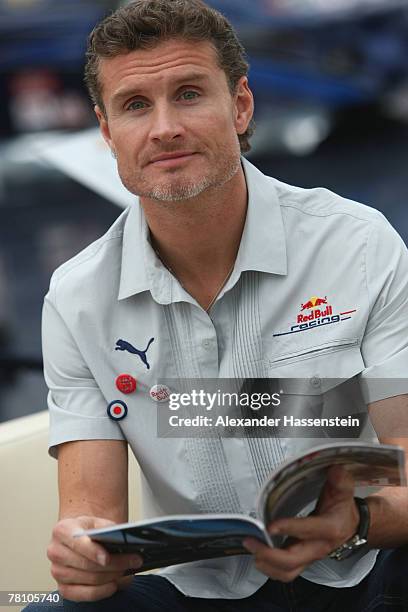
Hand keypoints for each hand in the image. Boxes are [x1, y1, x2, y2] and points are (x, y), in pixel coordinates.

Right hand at [47, 516, 142, 601]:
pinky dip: (101, 591)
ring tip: (128, 570)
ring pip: (89, 579)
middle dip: (114, 564)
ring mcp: (57, 572)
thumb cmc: (89, 530)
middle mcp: (56, 551)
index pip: (77, 542)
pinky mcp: (63, 588)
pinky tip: (114, 585)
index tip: (107, 558)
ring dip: (112, 576)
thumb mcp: (98, 522)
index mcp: (62, 530)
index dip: (92, 552)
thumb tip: (125, 540)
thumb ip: (109, 529)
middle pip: (86, 564)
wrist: (79, 538)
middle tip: (133, 560)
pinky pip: (84, 595)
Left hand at [243, 465, 359, 581]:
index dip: (290, 528)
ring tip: (251, 549)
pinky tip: (258, 557)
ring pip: (288, 572)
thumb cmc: (342, 507)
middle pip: (293, 560)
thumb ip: (340, 481)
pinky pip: (286, 573)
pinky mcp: (302, 561)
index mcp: (329, 528)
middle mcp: (319, 547)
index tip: (271, 526)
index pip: (308, 530)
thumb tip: (336, 470)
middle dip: (269, 554)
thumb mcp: (343, 491)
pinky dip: (270, 568)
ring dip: (267, 564)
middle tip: (250, 541)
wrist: (351, 526)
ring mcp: (309, 557)